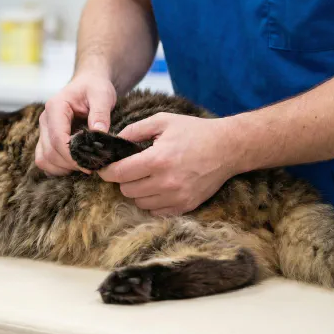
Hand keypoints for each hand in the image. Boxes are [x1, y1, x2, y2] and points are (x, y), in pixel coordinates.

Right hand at [35, 72, 116, 175]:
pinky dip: (57, 168)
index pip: (57, 139)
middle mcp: (45, 120)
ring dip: (63, 168)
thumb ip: (100, 113)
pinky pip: (44, 160)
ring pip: (44, 159)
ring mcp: (44, 131)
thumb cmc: (94, 87)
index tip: (90, 165)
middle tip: (92, 166)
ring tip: (83, 165)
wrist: (88, 84)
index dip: (72, 156)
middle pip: (49, 152)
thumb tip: (99, 132)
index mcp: (55, 107)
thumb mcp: (102, 95)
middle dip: (70, 164)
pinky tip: (75, 164)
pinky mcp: (46, 139)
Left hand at [98, 113, 248, 215]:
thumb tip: (114, 141)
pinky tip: (158, 188)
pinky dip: (152, 202)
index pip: (120, 173)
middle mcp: (166, 182)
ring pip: (140, 203)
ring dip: (138, 191)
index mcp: (158, 159)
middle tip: (131, 169)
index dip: (107, 171)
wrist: (227, 148)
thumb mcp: (163, 121)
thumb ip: (135, 130)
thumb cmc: (194, 132)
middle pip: (127, 190)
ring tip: (146, 177)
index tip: (105, 168)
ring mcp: (177, 197)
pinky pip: (156, 212)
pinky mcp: (186, 206)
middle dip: (124, 179)